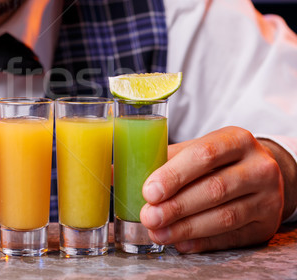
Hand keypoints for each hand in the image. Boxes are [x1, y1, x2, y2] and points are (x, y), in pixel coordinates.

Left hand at [140, 126, 284, 252]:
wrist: (260, 174)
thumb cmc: (217, 161)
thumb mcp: (195, 150)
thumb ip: (160, 159)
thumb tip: (114, 173)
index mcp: (236, 139)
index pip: (204, 154)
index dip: (174, 175)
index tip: (149, 191)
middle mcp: (258, 166)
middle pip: (214, 189)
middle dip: (176, 206)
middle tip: (148, 217)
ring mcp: (268, 196)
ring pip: (225, 216)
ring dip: (186, 228)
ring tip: (157, 232)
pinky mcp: (267, 224)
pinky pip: (233, 236)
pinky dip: (203, 241)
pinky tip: (181, 243)